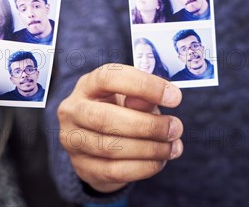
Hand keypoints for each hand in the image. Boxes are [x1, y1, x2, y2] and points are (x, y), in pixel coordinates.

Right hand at [57, 64, 182, 192]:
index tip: (175, 97)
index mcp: (87, 85)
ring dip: (149, 149)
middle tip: (175, 127)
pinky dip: (143, 167)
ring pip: (111, 148)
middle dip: (147, 125)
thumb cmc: (119, 111)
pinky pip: (115, 171)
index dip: (143, 86)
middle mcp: (73, 110)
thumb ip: (143, 98)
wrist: (97, 144)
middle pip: (105, 118)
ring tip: (173, 147)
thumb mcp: (130, 98)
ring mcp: (72, 140)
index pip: (109, 77)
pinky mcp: (82, 167)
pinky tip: (160, 161)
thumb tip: (159, 98)